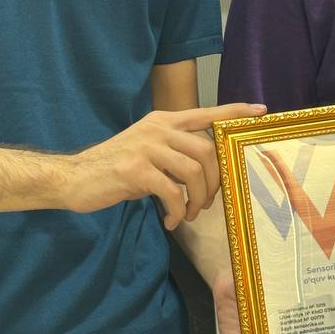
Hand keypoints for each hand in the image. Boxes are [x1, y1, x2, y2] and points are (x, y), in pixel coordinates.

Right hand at [63, 103, 263, 227]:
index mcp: (162, 121)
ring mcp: (147, 147)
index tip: (261, 111)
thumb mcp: (146, 151)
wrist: (74, 178)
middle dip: (215, 182)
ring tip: (190, 215)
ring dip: (199, 200)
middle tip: (207, 204)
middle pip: (207, 151)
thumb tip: (205, 171)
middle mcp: (158, 129)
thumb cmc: (113, 168)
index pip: (205, 113)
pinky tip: (170, 222)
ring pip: (194, 172)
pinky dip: (178, 212)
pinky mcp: (136, 170)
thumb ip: (172, 152)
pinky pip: (173, 193)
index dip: (235, 111)